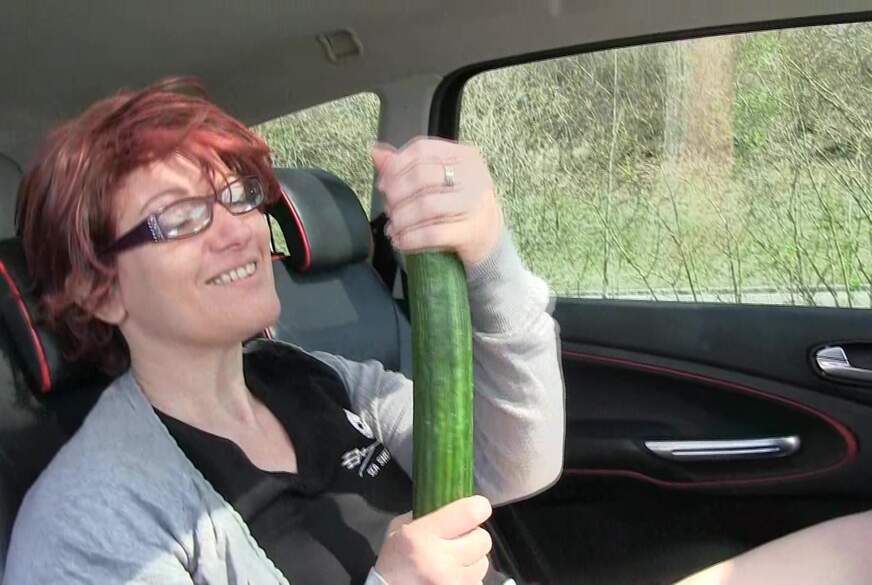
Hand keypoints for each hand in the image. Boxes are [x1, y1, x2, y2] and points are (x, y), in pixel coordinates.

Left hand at [372, 137, 502, 266]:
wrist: (489, 236)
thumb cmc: (459, 204)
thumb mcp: (437, 180)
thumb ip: (406, 165)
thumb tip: (376, 152)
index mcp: (463, 155)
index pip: (422, 150)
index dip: (396, 167)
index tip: (384, 185)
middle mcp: (472, 175)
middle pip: (421, 177)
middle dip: (396, 196)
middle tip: (389, 210)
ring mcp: (474, 203)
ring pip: (425, 206)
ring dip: (401, 219)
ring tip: (393, 228)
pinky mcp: (472, 231)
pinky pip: (433, 233)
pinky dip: (411, 239)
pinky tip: (401, 241)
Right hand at [374, 495, 492, 584]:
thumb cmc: (394, 559)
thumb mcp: (400, 528)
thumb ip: (426, 513)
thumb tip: (453, 503)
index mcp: (422, 536)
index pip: (470, 513)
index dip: (478, 507)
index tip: (476, 507)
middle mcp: (440, 560)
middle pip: (483, 538)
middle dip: (474, 536)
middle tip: (460, 539)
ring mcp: (452, 582)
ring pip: (483, 562)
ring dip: (473, 559)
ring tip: (455, 560)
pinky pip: (478, 581)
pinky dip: (469, 577)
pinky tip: (453, 576)